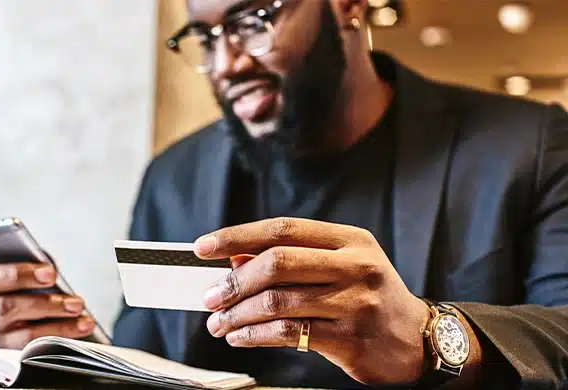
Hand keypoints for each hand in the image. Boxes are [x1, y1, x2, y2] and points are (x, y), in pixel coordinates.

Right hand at [0, 224, 95, 348]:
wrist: (48, 337)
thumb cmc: (41, 296)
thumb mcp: (37, 275)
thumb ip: (36, 264)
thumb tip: (48, 269)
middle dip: (20, 274)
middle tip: (51, 274)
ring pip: (11, 311)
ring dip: (49, 306)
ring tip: (77, 304)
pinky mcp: (8, 348)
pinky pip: (31, 342)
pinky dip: (61, 331)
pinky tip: (83, 325)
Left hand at [194, 217, 431, 385]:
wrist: (416, 341)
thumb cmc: (368, 298)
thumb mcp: (339, 267)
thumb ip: (292, 260)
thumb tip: (234, 259)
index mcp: (350, 240)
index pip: (283, 229)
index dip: (238, 236)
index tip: (204, 247)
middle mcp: (356, 265)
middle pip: (278, 263)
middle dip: (234, 281)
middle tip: (210, 297)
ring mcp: (356, 302)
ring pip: (278, 301)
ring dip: (238, 313)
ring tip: (218, 322)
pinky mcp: (350, 338)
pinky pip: (288, 333)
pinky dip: (254, 335)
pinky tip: (240, 337)